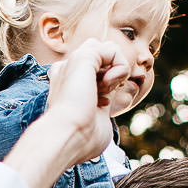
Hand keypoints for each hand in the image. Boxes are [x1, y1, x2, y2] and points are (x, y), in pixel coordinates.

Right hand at [1, 39, 126, 187]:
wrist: (68, 136)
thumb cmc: (81, 139)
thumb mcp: (96, 118)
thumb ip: (101, 103)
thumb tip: (108, 99)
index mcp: (66, 84)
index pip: (94, 71)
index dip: (107, 88)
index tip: (99, 107)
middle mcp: (68, 70)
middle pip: (99, 54)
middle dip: (111, 73)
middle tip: (102, 97)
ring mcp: (74, 61)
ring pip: (107, 49)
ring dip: (115, 70)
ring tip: (103, 91)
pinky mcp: (84, 56)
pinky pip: (113, 50)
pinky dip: (120, 68)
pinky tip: (106, 86)